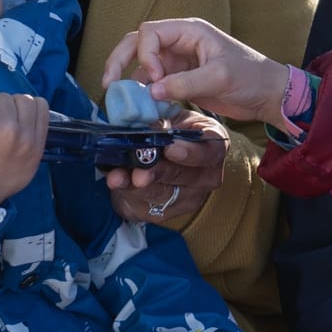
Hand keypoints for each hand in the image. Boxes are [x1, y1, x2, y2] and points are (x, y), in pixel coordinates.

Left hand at [100, 109, 226, 229]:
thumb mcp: (169, 118)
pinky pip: (147, 207)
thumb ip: (160, 121)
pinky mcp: (168, 213)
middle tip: (139, 170)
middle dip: (158, 172)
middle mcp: (208, 176)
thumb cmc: (169, 131)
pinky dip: (127, 193)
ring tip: (118, 177)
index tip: (170, 149)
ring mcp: (190, 198)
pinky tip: (117, 182)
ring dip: (137, 186)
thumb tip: (143, 124)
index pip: (210, 151)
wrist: (159, 154)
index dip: (191, 152)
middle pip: (184, 177)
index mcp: (214, 145)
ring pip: (164, 195)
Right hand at [104, 19, 298, 130]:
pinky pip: (153, 86)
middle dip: (119, 61)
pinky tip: (143, 113)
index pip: (150, 33)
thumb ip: (185, 84)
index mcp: (189, 31)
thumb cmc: (251, 77)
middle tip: (108, 84)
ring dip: (130, 83)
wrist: (268, 96)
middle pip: (137, 44)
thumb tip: (150, 92)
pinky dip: (145, 98)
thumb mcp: (219, 78)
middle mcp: (179, 44)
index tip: (154, 79)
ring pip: (141, 67)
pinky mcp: (180, 82)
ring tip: (123, 105)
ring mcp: (178, 63)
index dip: (144, 55)